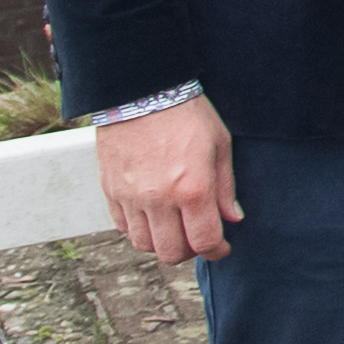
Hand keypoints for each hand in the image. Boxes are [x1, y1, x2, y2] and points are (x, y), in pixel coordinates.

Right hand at [96, 99, 239, 265]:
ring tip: (174, 228)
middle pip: (170, 252)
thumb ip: (226, 187)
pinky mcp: (110, 191)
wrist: (140, 91)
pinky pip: (122, 227)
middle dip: (189, 252)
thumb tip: (233, 218)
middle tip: (198, 239)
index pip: (204, 241)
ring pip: (144, 244)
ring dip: (161, 243)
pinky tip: (152, 216)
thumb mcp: (219, 144)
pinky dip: (138, 230)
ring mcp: (131, 197)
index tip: (221, 248)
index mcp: (192, 188)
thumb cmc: (186, 113)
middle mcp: (159, 199)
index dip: (216, 251)